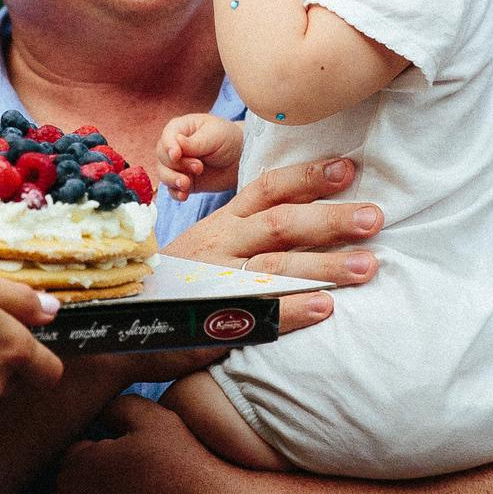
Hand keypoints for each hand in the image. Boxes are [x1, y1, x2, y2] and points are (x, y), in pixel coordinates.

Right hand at [156, 111, 242, 197]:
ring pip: (163, 174)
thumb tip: (176, 142)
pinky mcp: (184, 182)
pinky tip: (184, 195)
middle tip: (199, 167)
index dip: (169, 147)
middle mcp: (175, 147)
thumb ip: (195, 142)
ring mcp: (178, 166)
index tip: (176, 155)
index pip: (166, 137)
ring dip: (173, 180)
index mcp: (181, 129)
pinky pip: (172, 190)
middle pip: (162, 157)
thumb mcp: (215, 136)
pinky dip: (176, 193)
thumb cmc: (229, 140)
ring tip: (187, 183)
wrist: (242, 160)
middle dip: (177, 165)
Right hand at [166, 155, 380, 325]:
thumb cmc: (176, 284)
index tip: (348, 169)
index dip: (307, 177)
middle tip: (375, 217)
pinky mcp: (210, 321)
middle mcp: (219, 245)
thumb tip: (306, 219)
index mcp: (221, 224)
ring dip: (325, 266)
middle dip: (331, 219)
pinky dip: (291, 310)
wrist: (117, 324)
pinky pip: (256, 313)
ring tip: (367, 267)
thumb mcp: (206, 248)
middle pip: (280, 224)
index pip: (266, 190)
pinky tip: (325, 309)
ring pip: (275, 266)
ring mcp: (214, 282)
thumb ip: (248, 234)